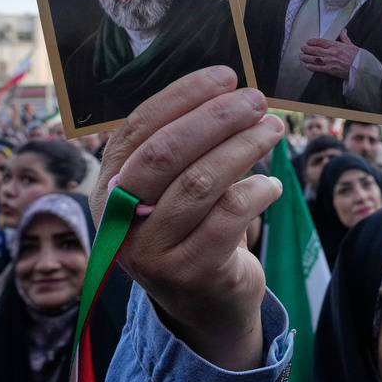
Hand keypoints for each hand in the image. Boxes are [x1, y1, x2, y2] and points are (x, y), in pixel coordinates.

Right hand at [90, 66, 283, 370]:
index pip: (138, 129)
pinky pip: (230, 215)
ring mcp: (151, 251)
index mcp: (108, 187)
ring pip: (200, 182)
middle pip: (165, 152)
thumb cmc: (193, 231)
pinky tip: (272, 184)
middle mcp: (118, 220)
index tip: (224, 76)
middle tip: (256, 100)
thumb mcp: (174, 190)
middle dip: (216, 118)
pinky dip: (258, 191)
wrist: (206, 305)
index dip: (182, 97)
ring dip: (244, 147)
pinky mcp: (190, 272)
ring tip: (273, 130)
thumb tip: (228, 90)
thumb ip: (185, 147)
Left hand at [300, 29, 358, 78]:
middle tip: (302, 48)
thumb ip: (345, 38)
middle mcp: (331, 52)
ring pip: (314, 59)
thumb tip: (343, 31)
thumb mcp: (351, 45)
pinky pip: (318, 68)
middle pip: (315, 50)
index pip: (321, 42)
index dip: (313, 41)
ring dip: (306, 57)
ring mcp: (329, 61)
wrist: (360, 68)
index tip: (308, 42)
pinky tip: (306, 65)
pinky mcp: (330, 70)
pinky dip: (311, 66)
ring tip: (301, 56)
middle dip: (307, 49)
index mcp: (336, 45)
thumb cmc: (357, 56)